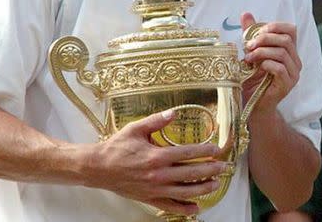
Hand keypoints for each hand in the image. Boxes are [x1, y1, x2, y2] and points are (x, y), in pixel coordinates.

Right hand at [87, 109, 228, 215]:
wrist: (97, 168)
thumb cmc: (117, 147)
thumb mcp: (136, 128)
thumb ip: (157, 120)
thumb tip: (174, 112)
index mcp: (157, 156)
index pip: (188, 153)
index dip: (205, 151)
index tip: (217, 149)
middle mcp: (158, 174)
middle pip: (191, 173)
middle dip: (210, 170)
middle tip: (224, 167)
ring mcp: (154, 189)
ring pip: (184, 192)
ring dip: (202, 189)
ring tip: (216, 184)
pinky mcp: (149, 199)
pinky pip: (169, 206)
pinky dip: (184, 208)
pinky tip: (196, 207)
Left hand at [240, 12, 300, 114]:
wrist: (252, 106)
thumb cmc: (252, 79)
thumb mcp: (251, 52)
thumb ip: (251, 34)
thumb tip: (245, 13)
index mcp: (289, 51)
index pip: (291, 30)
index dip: (275, 26)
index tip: (257, 31)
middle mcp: (295, 61)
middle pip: (286, 39)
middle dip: (265, 38)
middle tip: (248, 45)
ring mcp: (293, 74)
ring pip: (283, 52)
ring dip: (262, 52)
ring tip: (248, 58)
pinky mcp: (287, 85)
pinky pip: (280, 68)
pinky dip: (266, 64)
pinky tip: (256, 67)